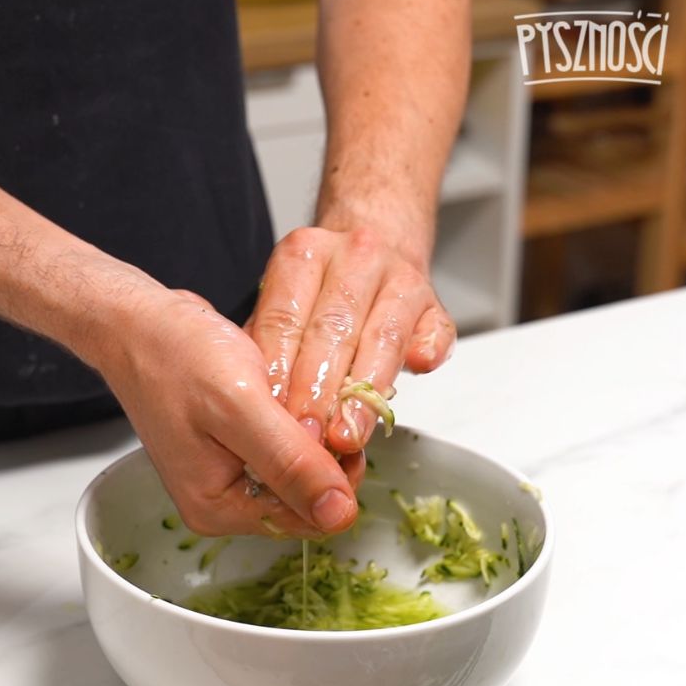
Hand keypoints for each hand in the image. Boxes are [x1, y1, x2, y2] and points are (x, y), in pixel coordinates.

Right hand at [90, 285, 361, 537]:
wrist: (136, 323)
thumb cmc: (176, 356)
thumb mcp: (240, 407)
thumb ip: (291, 463)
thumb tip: (340, 516)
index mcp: (220, 508)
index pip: (312, 519)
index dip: (338, 476)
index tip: (338, 426)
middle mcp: (223, 502)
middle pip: (306, 497)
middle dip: (321, 451)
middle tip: (311, 399)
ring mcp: (227, 476)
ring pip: (299, 468)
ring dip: (309, 432)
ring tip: (288, 391)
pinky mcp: (232, 450)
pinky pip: (283, 447)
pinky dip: (293, 420)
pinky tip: (278, 391)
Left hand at [245, 226, 455, 455]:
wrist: (381, 245)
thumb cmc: (324, 291)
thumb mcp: (285, 303)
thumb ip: (267, 344)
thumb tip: (251, 403)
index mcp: (304, 256)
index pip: (285, 321)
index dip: (279, 373)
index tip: (272, 418)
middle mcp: (353, 257)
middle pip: (332, 330)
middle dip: (318, 392)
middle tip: (308, 440)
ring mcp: (399, 276)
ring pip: (382, 336)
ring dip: (364, 391)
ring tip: (348, 435)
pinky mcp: (434, 303)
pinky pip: (435, 329)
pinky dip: (428, 348)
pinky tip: (419, 368)